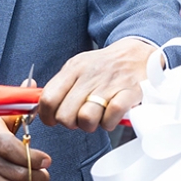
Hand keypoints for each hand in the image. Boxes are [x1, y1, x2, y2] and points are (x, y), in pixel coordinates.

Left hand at [38, 39, 155, 133]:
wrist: (138, 55)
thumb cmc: (105, 67)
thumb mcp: (78, 67)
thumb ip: (60, 86)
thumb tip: (42, 109)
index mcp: (74, 68)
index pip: (48, 99)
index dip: (48, 116)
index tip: (54, 120)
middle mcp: (90, 75)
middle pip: (65, 115)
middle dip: (72, 123)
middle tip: (81, 118)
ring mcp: (110, 84)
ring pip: (86, 119)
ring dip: (91, 125)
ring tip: (98, 117)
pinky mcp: (129, 93)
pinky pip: (111, 117)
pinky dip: (110, 123)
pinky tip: (112, 116)